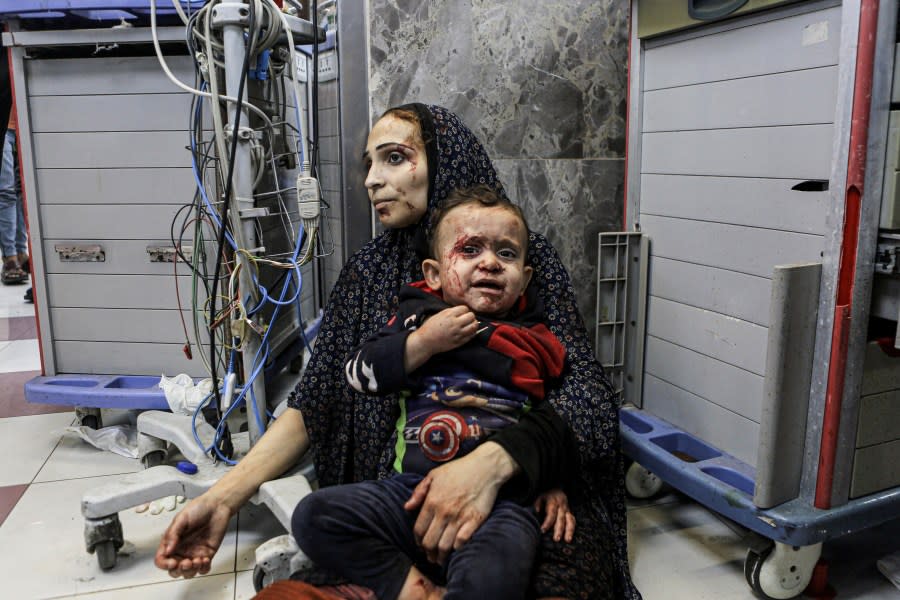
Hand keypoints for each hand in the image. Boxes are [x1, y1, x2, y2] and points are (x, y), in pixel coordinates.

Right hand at [154, 494, 232, 577]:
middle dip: (179, 570)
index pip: (161, 559)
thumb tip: (167, 550)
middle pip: (173, 570)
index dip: (164, 564)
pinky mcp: (207, 554)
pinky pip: (203, 569)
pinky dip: (203, 568)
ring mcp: (194, 553)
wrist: (217, 506)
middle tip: (186, 562)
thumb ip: (173, 534)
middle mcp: (181, 549)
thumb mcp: (181, 518)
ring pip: (188, 572)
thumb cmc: (199, 508)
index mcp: (172, 541)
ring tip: (197, 560)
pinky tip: (205, 559)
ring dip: (191, 571)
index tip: (172, 562)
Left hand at [404, 444, 511, 564]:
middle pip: (430, 542)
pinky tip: (455, 549)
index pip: (419, 529)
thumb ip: (419, 492)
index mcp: (432, 501)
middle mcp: (444, 512)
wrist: (485, 467)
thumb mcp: (434, 475)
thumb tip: (407, 507)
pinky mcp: (474, 521)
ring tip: (440, 558)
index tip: (420, 544)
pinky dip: (457, 548)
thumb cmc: (459, 470)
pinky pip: (462, 542)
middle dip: (427, 552)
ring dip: (441, 556)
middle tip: (429, 556)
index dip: (417, 540)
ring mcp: (460, 518)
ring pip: (444, 546)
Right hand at [418, 306, 477, 353]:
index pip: (465, 308)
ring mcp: (458, 333)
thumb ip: (451, 311)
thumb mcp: (439, 314)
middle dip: (470, 316)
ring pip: (474, 326)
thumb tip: (462, 310)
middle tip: (466, 319)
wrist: (426, 341)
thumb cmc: (430, 327)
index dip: (463, 310)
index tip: (461, 313)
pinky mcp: (459, 342)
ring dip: (473, 324)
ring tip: (469, 325)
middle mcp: (455, 324)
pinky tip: (467, 332)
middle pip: (471, 316)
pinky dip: (472, 332)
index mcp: (449, 315)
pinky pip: (472, 335)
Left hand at [533, 488, 575, 542]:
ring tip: (567, 540)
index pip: (551, 513)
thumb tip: (536, 511)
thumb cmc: (546, 497)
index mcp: (553, 502)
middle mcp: (561, 506)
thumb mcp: (540, 497)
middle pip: (561, 519)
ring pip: (570, 520)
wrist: (556, 490)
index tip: (543, 530)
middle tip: (556, 539)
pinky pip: (573, 521)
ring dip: (569, 530)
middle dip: (559, 530)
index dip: (547, 522)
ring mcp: (567, 510)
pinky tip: (570, 536)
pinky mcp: (570, 513)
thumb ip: (538, 504)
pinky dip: (572, 528)